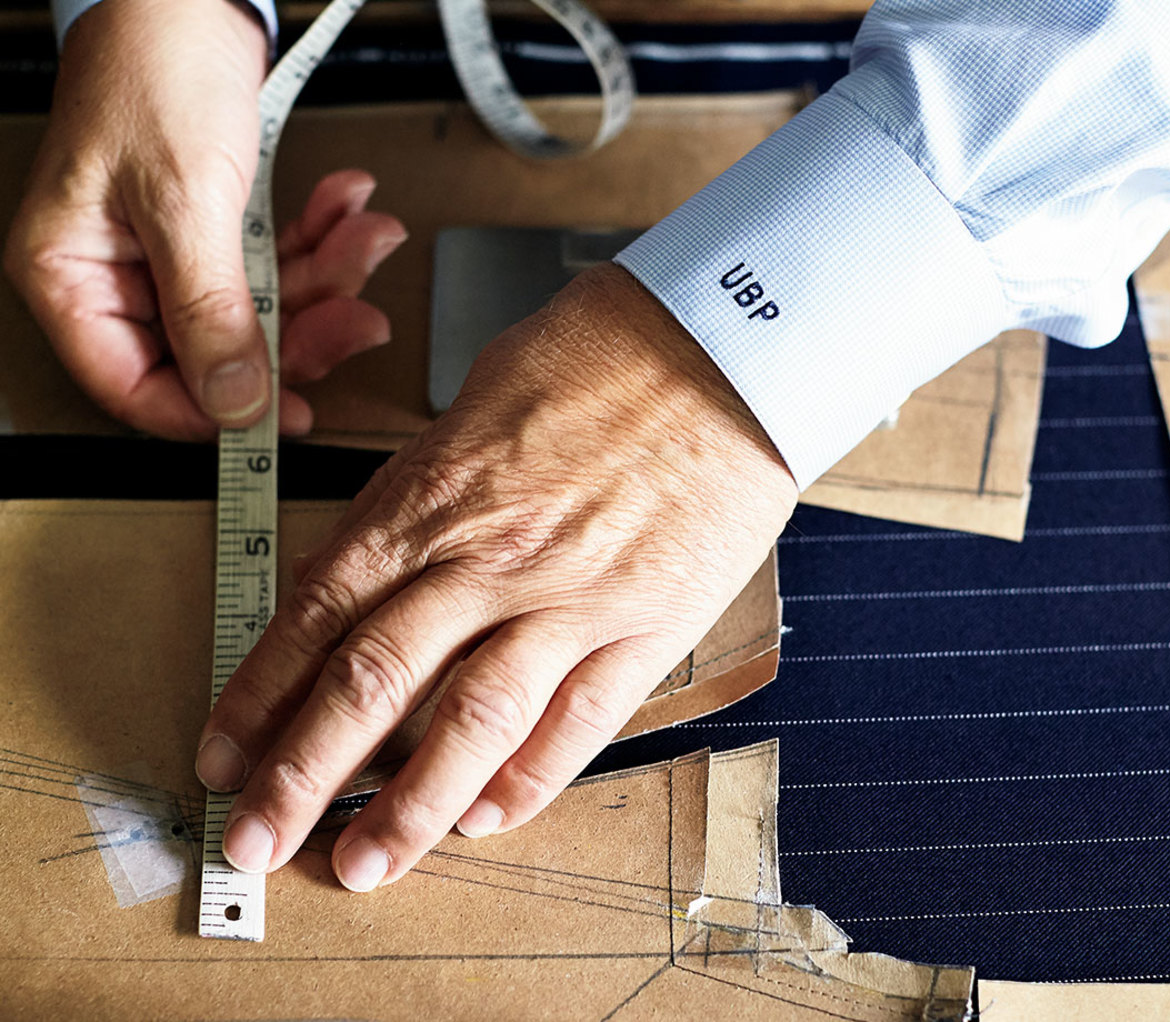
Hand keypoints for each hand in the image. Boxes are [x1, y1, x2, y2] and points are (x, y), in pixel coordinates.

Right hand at [3, 0, 404, 439]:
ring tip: (363, 238)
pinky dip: (318, 242)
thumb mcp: (184, 200)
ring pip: (261, 310)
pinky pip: (276, 266)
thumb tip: (233, 401)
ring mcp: (170, 253)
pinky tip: (346, 211)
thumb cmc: (154, 64)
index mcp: (71, 274)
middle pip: (215, 352)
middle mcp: (116, 273)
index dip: (213, 413)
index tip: (286, 416)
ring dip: (325, 279)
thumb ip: (211, 311)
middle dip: (300, 330)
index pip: (135, 386)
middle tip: (355, 316)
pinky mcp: (216, 230)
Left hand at [196, 262, 797, 890]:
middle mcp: (488, 559)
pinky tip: (488, 818)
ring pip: (470, 722)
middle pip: (373, 682)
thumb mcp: (475, 402)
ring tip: (366, 865)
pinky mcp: (645, 625)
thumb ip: (418, 491)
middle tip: (257, 838)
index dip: (260, 693)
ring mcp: (569, 600)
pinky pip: (579, 721)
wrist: (726, 353)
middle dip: (301, 774)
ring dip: (410, 805)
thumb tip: (368, 561)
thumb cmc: (602, 355)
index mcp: (434, 497)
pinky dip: (530, 780)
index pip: (319, 613)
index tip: (225, 751)